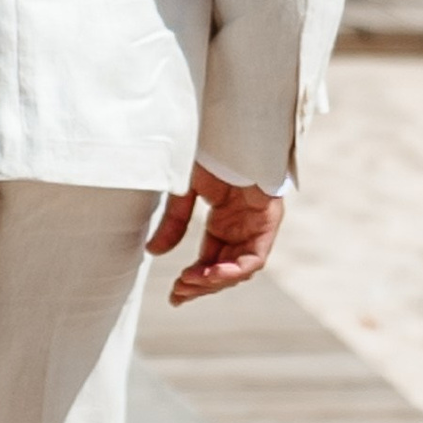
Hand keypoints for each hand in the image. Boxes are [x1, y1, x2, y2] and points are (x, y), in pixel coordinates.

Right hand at [146, 160, 284, 305]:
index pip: (211, 261)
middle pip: (225, 269)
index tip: (174, 295)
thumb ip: (174, 223)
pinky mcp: (269, 220)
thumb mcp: (184, 192)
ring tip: (191, 282)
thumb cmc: (210, 152)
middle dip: (202, 286)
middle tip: (179, 294)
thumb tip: (154, 253)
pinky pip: (255, 256)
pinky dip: (234, 270)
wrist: (229, 128)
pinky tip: (211, 273)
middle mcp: (241, 227)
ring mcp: (256, 225)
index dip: (194, 281)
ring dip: (215, 281)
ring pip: (240, 268)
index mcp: (223, 221)